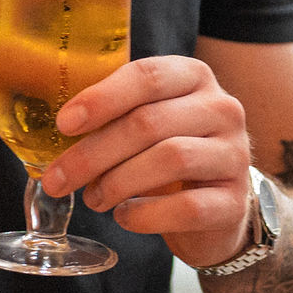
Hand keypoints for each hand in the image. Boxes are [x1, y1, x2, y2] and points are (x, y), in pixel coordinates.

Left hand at [46, 56, 257, 265]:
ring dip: (118, 182)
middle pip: (150, 122)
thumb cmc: (167, 154)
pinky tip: (124, 216)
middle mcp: (223, 109)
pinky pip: (186, 207)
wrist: (215, 205)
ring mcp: (234, 155)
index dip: (102, 99)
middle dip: (94, 153)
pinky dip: (145, 215)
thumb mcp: (146, 122)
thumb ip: (113, 113)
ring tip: (93, 199)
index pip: (147, 77)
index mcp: (193, 77)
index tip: (64, 124)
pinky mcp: (234, 202)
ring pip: (170, 159)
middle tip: (59, 179)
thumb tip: (58, 127)